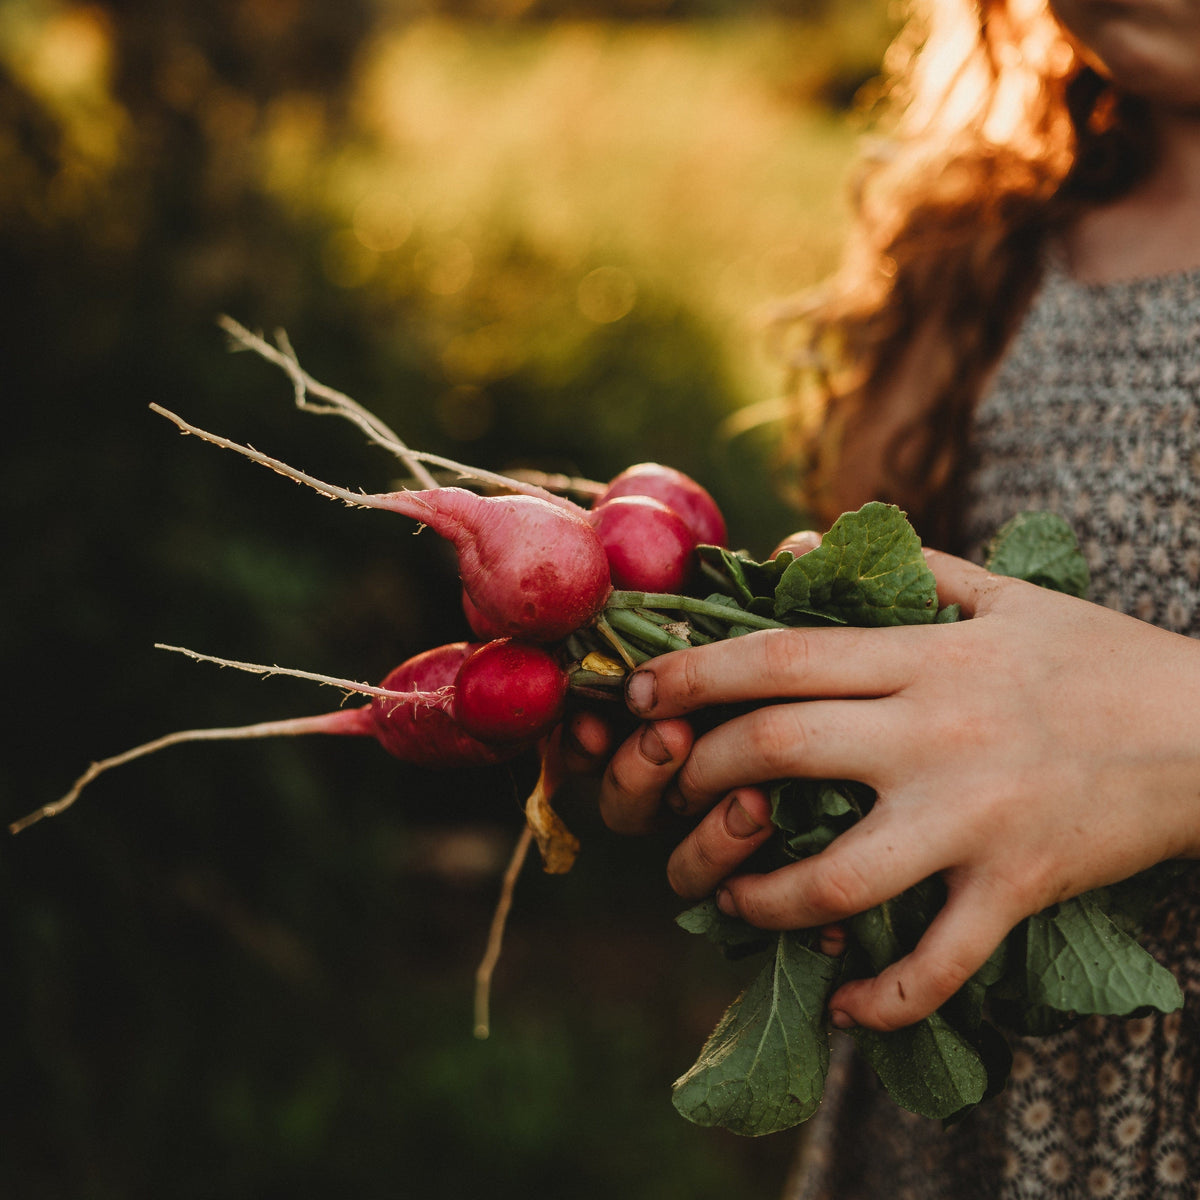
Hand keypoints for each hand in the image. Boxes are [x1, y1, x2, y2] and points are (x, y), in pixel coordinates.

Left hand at [601, 549, 1199, 1031]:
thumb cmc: (1100, 657)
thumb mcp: (1005, 593)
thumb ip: (900, 566)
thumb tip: (793, 545)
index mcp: (926, 657)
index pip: (780, 658)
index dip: (693, 675)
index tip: (638, 697)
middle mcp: (936, 734)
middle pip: (775, 753)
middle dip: (695, 774)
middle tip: (667, 792)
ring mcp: (975, 819)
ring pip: (834, 876)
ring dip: (760, 896)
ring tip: (729, 897)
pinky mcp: (1018, 888)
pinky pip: (937, 964)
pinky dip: (883, 1000)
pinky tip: (844, 1007)